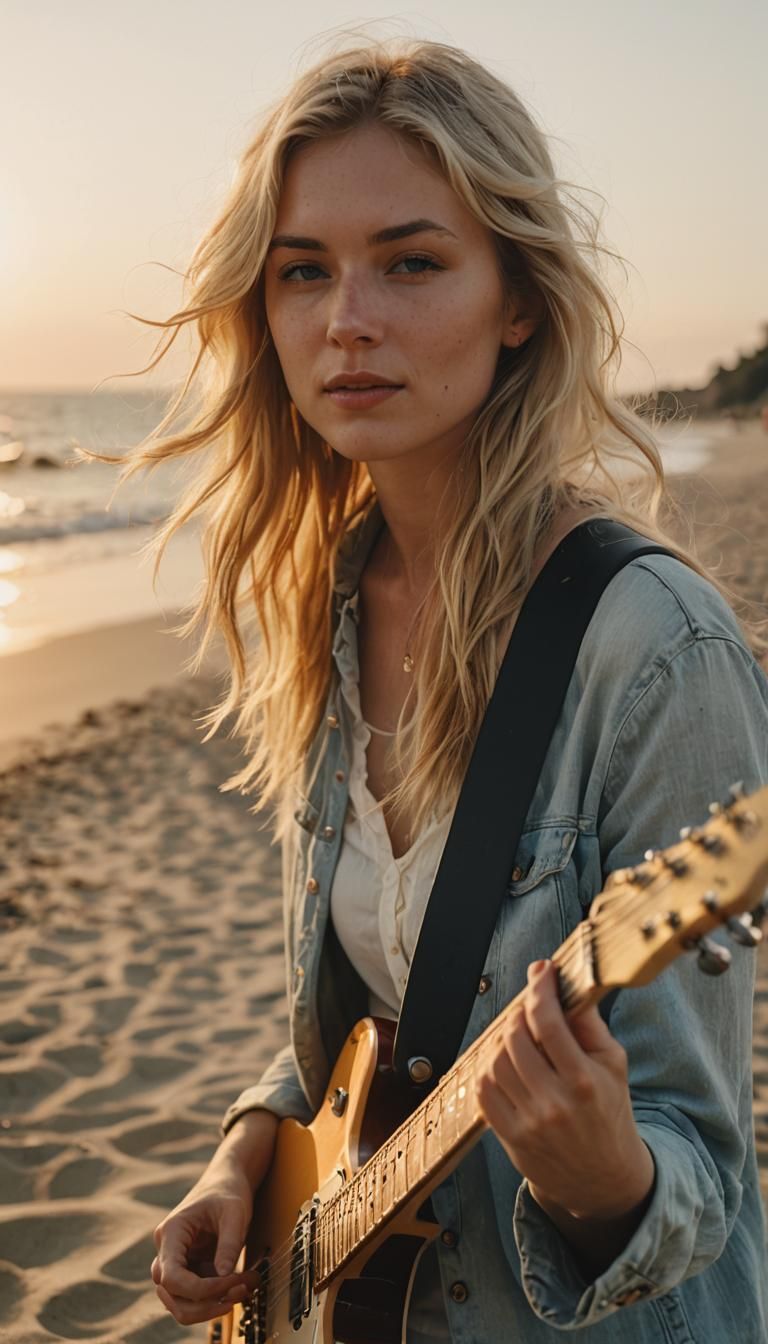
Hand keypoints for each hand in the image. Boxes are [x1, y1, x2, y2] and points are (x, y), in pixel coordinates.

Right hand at [151, 1167, 252, 1325]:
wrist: (227, 1181)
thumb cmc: (229, 1191)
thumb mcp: (235, 1212)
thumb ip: (229, 1243)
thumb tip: (225, 1277)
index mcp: (171, 1232)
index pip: (172, 1277)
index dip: (199, 1290)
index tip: (230, 1283)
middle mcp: (167, 1250)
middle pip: (171, 1296)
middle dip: (206, 1304)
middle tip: (240, 1292)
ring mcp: (176, 1262)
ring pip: (181, 1302)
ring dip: (212, 1305)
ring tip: (245, 1288)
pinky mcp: (189, 1269)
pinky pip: (196, 1295)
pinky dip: (218, 1297)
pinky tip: (243, 1283)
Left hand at [475, 960, 653, 1222]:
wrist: (604, 1179)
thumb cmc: (610, 1113)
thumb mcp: (613, 1065)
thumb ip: (588, 1024)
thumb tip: (564, 984)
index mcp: (584, 1081)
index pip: (549, 1022)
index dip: (541, 988)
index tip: (542, 971)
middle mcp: (554, 1103)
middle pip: (516, 1038)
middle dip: (520, 1013)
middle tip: (530, 1008)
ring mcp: (529, 1123)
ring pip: (495, 1062)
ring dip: (503, 1040)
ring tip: (520, 1036)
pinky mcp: (510, 1137)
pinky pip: (484, 1091)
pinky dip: (489, 1069)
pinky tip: (506, 1063)